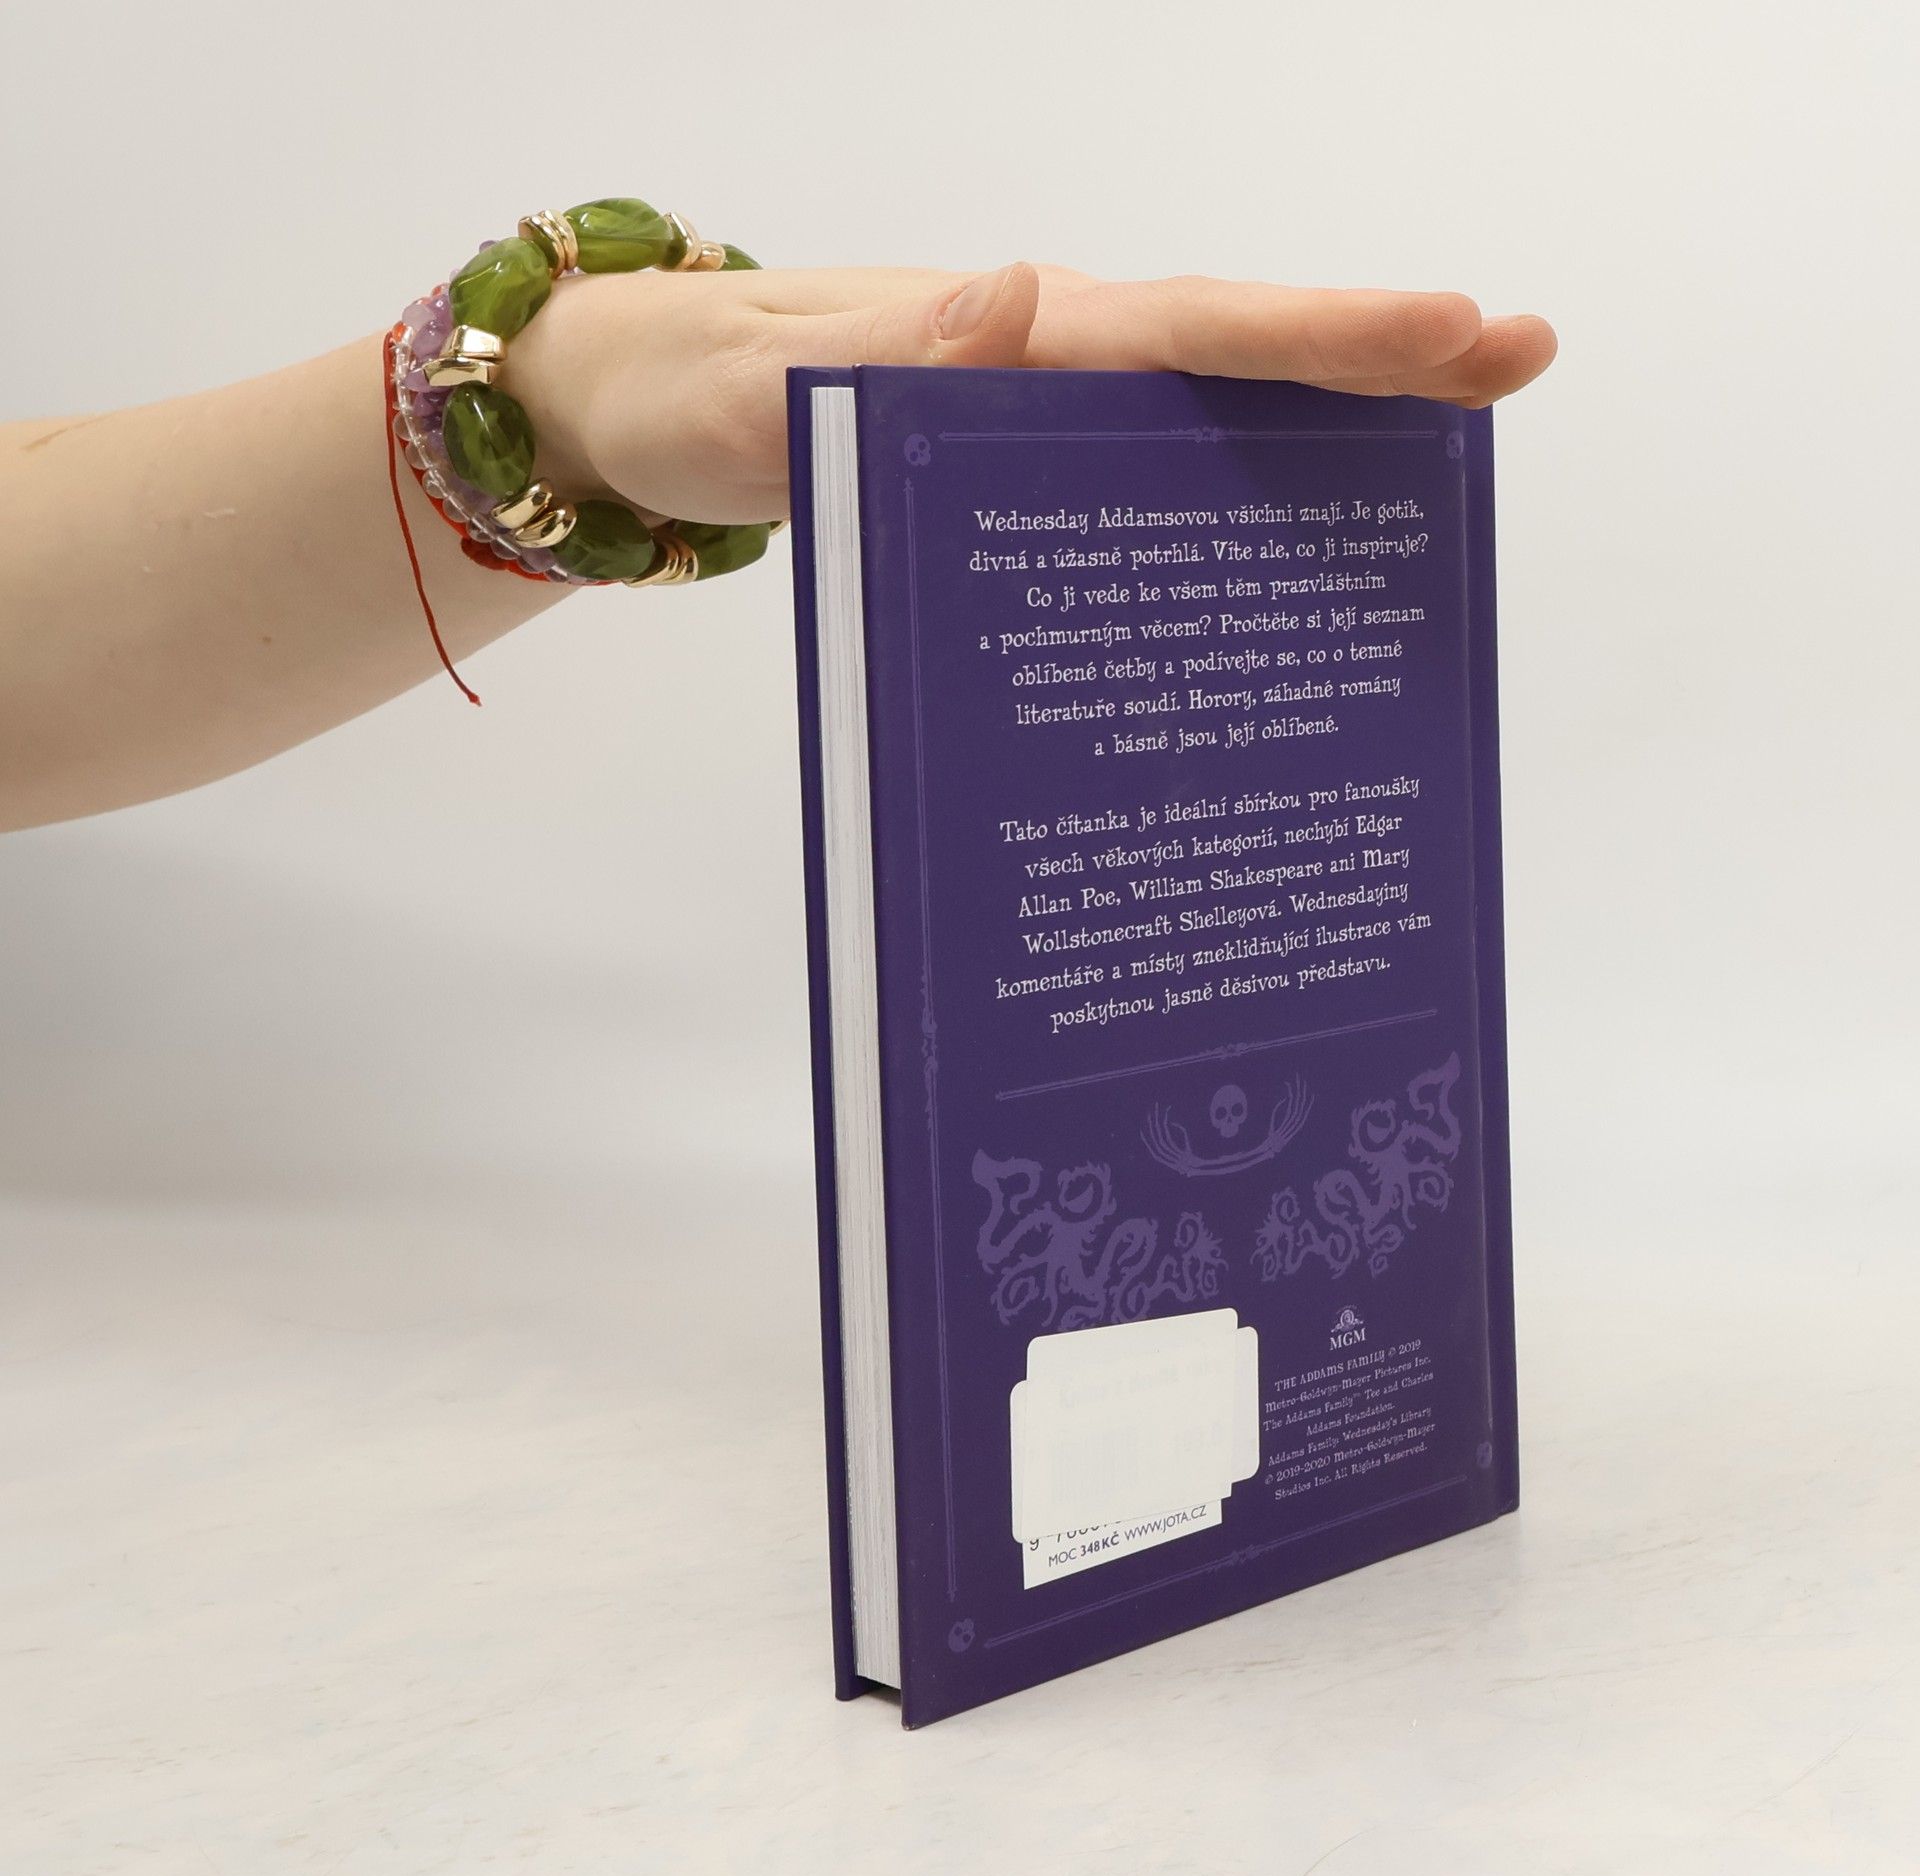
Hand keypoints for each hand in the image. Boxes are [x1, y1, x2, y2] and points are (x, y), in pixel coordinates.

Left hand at [505, 261, 1556, 526]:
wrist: (625, 411)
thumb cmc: (680, 397)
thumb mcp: (749, 392)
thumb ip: (879, 363)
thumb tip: (1027, 298)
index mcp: (1002, 339)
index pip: (1186, 330)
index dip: (1322, 335)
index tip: (1457, 334)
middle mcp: (1042, 362)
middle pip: (1231, 354)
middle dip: (1374, 359)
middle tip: (1519, 364)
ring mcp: (1035, 413)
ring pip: (1202, 410)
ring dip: (1323, 424)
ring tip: (1451, 455)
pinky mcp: (1013, 466)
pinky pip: (1142, 469)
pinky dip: (1230, 484)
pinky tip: (1291, 534)